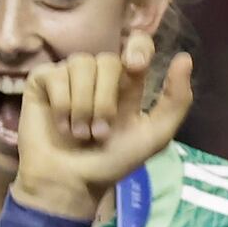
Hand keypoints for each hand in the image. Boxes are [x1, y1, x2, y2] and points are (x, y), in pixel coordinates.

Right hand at [8, 36, 195, 222]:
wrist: (71, 183)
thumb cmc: (112, 162)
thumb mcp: (154, 136)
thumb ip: (176, 101)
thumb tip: (184, 57)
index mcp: (127, 80)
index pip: (137, 43)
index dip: (137, 48)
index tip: (135, 66)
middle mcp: (99, 73)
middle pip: (108, 61)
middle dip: (105, 101)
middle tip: (100, 133)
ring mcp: (69, 75)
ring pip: (81, 65)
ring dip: (83, 106)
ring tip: (79, 134)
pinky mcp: (43, 81)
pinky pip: (55, 76)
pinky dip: (61, 105)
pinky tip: (61, 125)